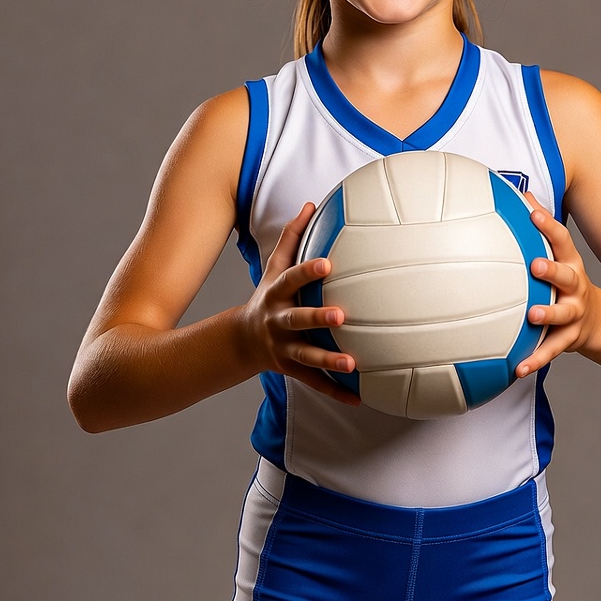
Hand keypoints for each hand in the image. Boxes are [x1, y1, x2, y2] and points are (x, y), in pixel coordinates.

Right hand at [237, 203, 358, 405]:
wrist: (242, 340)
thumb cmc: (269, 295)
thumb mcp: (274, 267)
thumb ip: (292, 236)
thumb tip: (310, 203)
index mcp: (277, 294)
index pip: (292, 279)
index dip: (308, 271)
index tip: (327, 263)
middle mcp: (279, 322)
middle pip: (297, 320)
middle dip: (318, 318)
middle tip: (341, 315)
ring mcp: (284, 349)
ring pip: (307, 356)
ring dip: (328, 361)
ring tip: (351, 363)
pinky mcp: (292, 370)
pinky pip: (315, 384)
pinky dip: (336, 392)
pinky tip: (358, 397)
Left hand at [516, 193, 595, 377]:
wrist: (598, 322)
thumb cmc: (566, 279)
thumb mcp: (559, 253)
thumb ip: (541, 224)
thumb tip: (520, 191)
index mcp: (570, 264)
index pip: (561, 240)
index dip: (547, 225)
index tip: (532, 212)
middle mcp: (575, 288)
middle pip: (566, 277)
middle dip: (552, 271)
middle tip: (535, 266)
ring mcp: (573, 315)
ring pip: (561, 316)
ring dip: (546, 315)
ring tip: (531, 315)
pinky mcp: (568, 340)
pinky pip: (549, 351)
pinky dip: (534, 360)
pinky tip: (517, 369)